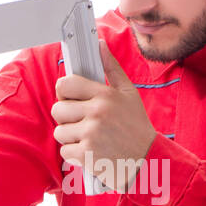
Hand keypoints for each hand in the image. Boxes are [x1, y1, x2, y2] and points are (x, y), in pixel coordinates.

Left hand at [51, 39, 155, 192]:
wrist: (148, 160)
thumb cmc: (137, 126)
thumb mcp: (129, 94)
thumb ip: (112, 68)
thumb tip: (99, 45)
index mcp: (105, 95)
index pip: (65, 84)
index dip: (64, 92)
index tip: (70, 99)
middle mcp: (97, 113)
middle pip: (57, 109)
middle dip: (66, 117)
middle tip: (81, 122)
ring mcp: (91, 134)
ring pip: (60, 132)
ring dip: (70, 137)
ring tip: (88, 138)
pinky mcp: (87, 155)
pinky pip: (65, 152)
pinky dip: (75, 155)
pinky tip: (90, 151)